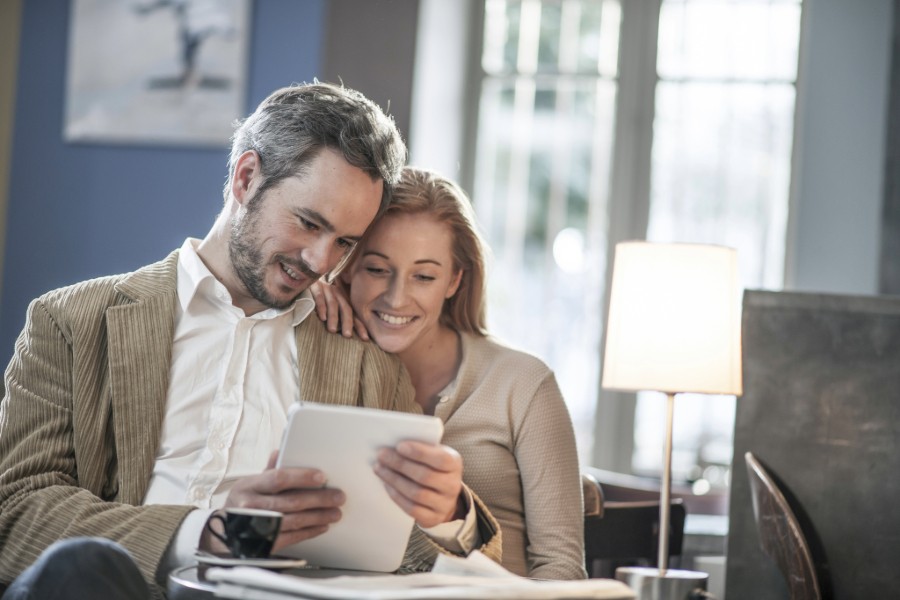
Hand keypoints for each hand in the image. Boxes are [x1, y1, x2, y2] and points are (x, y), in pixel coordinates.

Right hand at [206, 452, 345, 552]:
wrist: (222, 533)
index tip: (322, 477)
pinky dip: (309, 531)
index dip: (302, 477)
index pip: (278, 478)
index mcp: (248, 486)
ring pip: (293, 521)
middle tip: (338, 497)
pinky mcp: (263, 544)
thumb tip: (282, 449)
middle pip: (291, 502)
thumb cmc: (242, 503)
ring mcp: (256, 527)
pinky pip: (291, 537)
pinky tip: (322, 526)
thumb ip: (269, 469)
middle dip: (319, 499)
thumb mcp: (250, 483)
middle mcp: (251, 506)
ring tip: (335, 512)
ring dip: (318, 516)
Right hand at [308, 280, 369, 339]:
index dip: (360, 325)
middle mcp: (337, 293)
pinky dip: (321, 307)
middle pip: (346, 308)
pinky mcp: (315, 286)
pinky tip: (321, 317)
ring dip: (334, 317)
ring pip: (333, 303)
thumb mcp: (329, 308)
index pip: (354, 313)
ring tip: (333, 330)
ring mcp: (326, 289)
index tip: (365, 338)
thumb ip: (338, 318)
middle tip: (347, 336)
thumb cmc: (317, 300)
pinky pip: (319, 297)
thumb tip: (346, 335)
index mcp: (343, 299)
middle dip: (348, 322)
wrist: (304, 281)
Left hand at [374, 441, 464, 527]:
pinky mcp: (433, 518)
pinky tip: (387, 485)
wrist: (443, 496)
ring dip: (394, 480)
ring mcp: (444, 504)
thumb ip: (421, 448)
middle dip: (400, 465)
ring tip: (379, 469)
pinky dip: (396, 496)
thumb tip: (393, 444)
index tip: (399, 446)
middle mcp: (452, 485)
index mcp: (454, 464)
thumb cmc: (433, 468)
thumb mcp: (434, 454)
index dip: (420, 453)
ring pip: (416, 493)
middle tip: (382, 456)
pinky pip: (412, 509)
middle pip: (425, 476)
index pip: (440, 459)